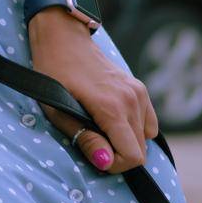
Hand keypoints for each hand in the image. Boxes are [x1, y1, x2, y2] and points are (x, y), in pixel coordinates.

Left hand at [27, 13, 157, 173]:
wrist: (63, 38)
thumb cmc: (53, 73)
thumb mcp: (58, 110)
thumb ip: (84, 137)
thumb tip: (105, 162)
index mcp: (112, 107)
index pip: (133, 156)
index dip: (115, 164)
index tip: (94, 154)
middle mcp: (132, 100)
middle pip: (141, 149)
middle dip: (118, 154)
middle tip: (93, 140)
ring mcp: (139, 92)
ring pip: (145, 137)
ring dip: (126, 141)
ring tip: (100, 128)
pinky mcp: (140, 88)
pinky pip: (148, 122)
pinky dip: (134, 128)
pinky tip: (112, 119)